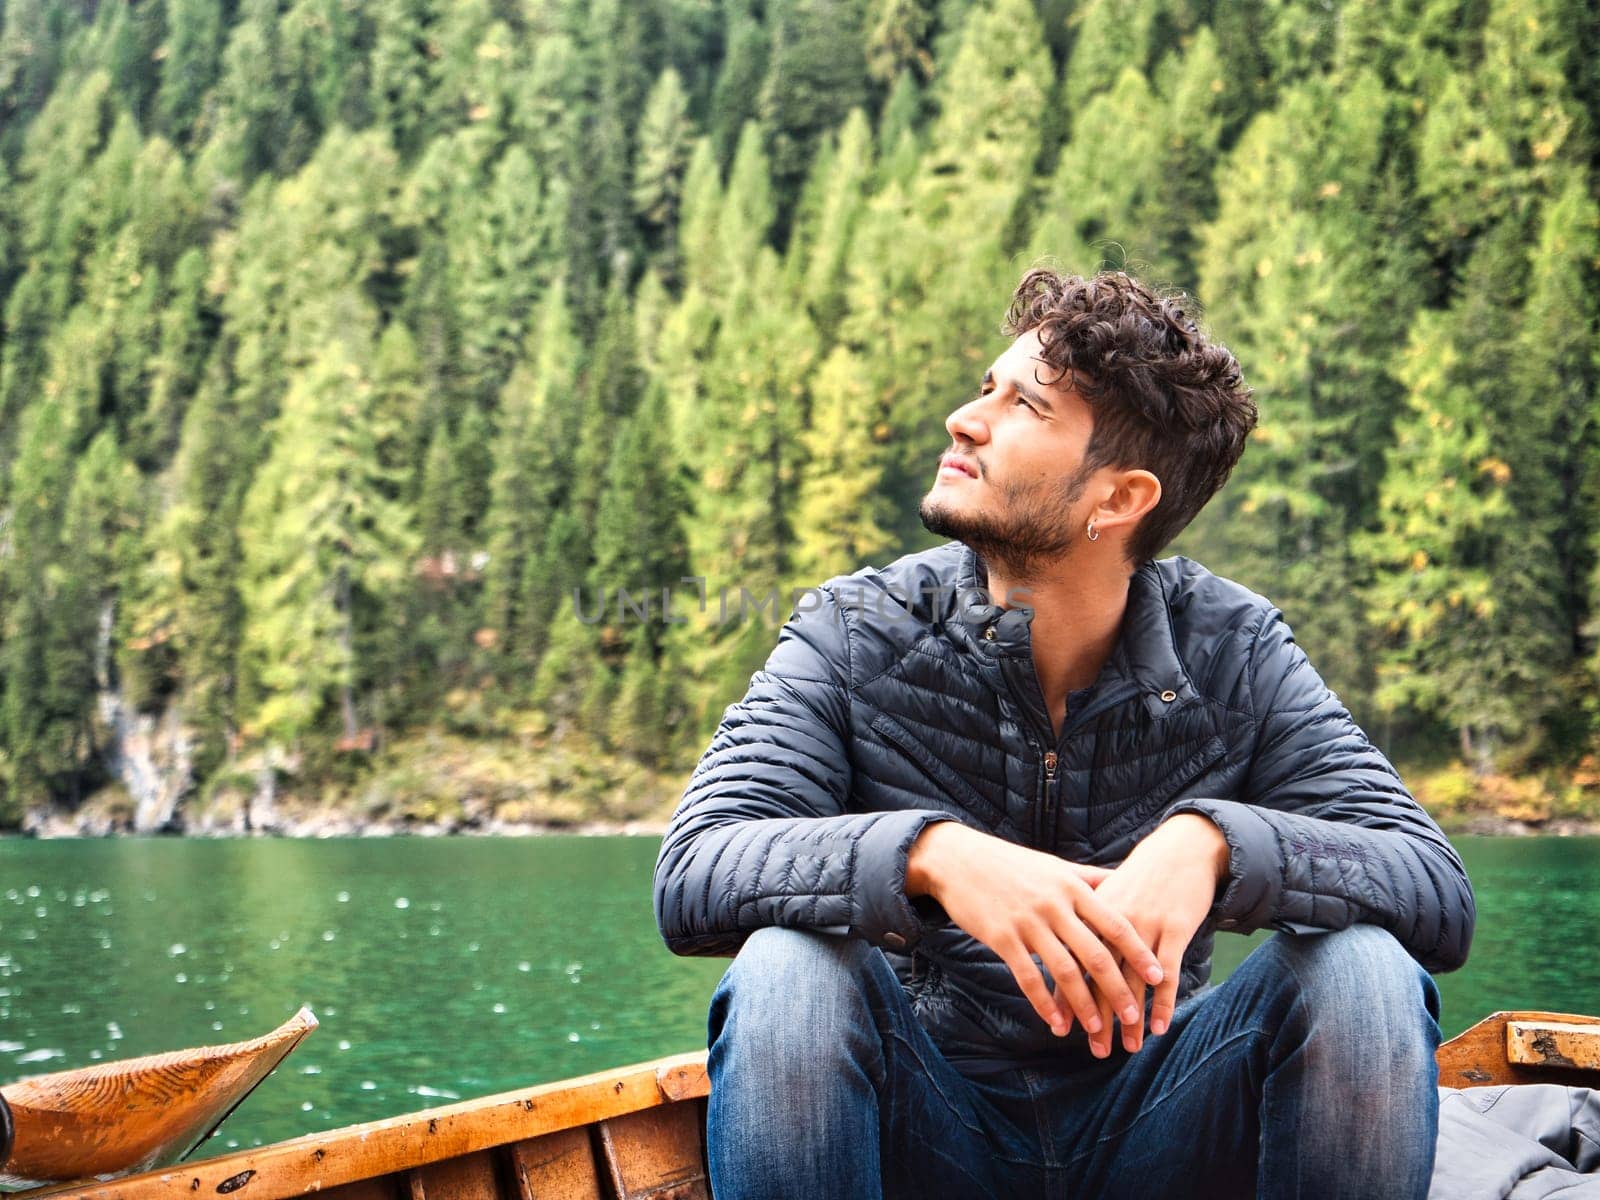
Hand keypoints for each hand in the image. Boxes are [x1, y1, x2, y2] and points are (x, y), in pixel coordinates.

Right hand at [905, 822, 1163, 1038]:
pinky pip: (1028, 977)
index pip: (1115, 923)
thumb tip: (1122, 880)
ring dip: (1084, 1004)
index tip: (1158, 976)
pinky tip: (1057, 1023)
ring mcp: (1028, 922)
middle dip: (1117, 989)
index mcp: (1072, 887)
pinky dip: (1044, 1003)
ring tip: (1097, 1030)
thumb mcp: (1055, 866)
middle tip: (1133, 1017)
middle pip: (1095, 953)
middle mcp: (1054, 905)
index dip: (1138, 952)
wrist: (959, 860)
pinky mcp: (1002, 937)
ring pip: (1064, 971)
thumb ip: (1089, 878)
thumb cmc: (1012, 865)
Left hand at [1080, 813, 1228, 1057]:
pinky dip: (1162, 1002)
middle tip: (1095, 1049)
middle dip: (1098, 1016)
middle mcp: (1112, 921)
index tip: (1062, 1027)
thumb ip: (1084, 921)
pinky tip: (1158, 1027)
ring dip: (1130, 1017)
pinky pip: (1166, 972)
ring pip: (1132, 980)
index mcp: (1090, 912)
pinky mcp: (1174, 928)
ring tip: (1127, 1048)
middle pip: (1099, 976)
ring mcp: (1144, 925)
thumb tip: (1060, 950)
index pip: (1072, 961)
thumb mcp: (1107, 893)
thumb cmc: (1141, 877)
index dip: (1067, 995)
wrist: (1180, 849)